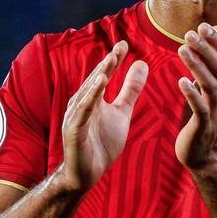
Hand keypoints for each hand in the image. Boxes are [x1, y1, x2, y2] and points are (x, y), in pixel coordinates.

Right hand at [61, 42, 147, 189]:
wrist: (87, 173)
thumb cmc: (102, 143)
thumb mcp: (122, 113)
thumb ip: (131, 90)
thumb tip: (142, 64)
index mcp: (94, 98)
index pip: (104, 75)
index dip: (114, 60)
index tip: (125, 44)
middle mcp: (82, 103)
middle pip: (96, 79)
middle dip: (108, 63)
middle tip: (120, 47)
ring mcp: (76, 116)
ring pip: (88, 93)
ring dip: (98, 77)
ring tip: (110, 62)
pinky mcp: (73, 130)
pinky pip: (82, 111)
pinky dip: (89, 98)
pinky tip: (98, 86)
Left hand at [176, 23, 216, 169]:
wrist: (205, 154)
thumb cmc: (204, 117)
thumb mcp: (210, 88)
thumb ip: (212, 62)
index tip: (204, 26)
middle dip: (206, 49)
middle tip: (190, 33)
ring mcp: (215, 112)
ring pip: (211, 85)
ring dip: (197, 66)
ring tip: (181, 49)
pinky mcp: (203, 126)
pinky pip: (201, 108)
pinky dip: (192, 94)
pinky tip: (181, 81)